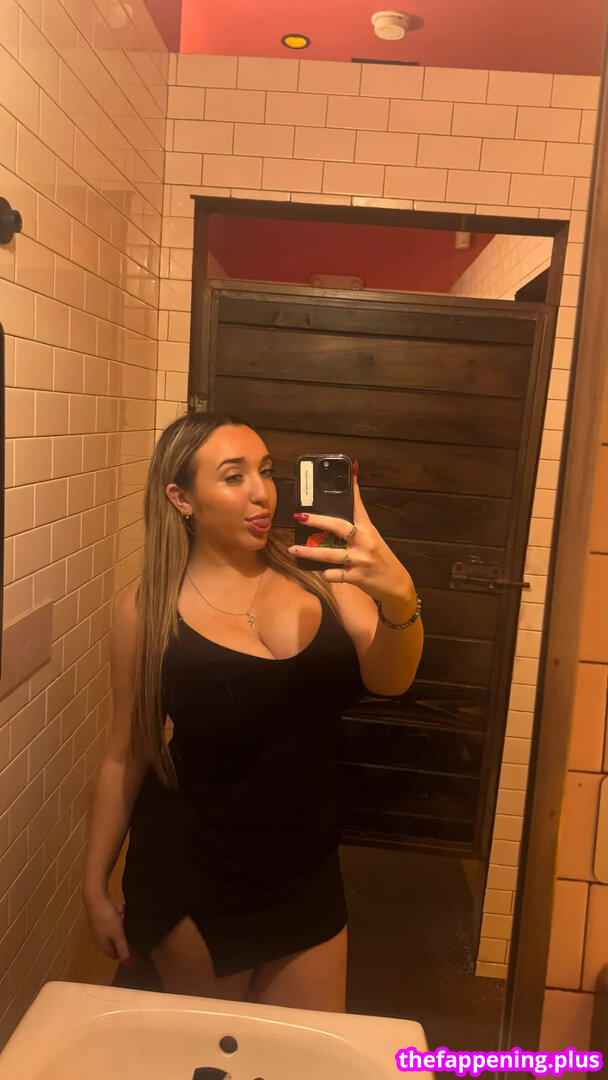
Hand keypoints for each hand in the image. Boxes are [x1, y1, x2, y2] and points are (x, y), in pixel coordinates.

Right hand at [84, 891, 130, 962]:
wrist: (95, 898)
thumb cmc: (107, 919)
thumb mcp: (118, 935)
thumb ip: (123, 949)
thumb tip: (128, 965)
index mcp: (102, 944)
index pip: (113, 954)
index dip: (122, 953)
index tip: (132, 948)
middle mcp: (97, 937)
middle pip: (112, 942)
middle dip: (122, 937)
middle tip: (131, 932)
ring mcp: (96, 926)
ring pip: (112, 929)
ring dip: (120, 924)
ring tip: (127, 917)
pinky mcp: (97, 916)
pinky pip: (110, 919)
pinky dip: (116, 915)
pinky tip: (121, 908)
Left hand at [288, 466, 414, 605]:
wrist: (397, 584)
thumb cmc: (381, 559)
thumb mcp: (372, 539)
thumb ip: (357, 527)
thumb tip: (340, 516)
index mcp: (368, 529)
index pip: (358, 504)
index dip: (353, 488)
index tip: (350, 471)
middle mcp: (364, 541)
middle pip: (337, 526)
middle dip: (316, 520)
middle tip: (299, 516)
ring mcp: (360, 559)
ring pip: (329, 554)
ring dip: (308, 552)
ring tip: (292, 549)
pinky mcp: (357, 577)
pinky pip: (334, 575)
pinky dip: (327, 574)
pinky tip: (323, 572)